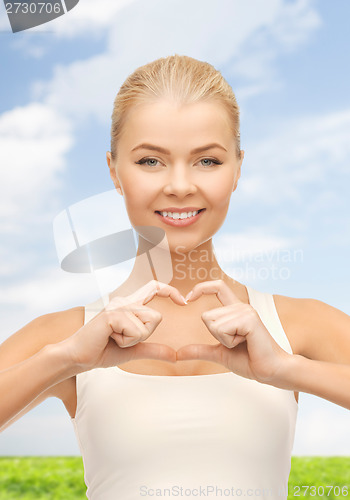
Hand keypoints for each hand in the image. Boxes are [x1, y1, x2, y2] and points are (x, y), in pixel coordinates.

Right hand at [59, 280, 185, 372]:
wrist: (78, 358)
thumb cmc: (102, 351)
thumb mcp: (133, 350)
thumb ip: (154, 350)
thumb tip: (175, 356)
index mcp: (129, 305)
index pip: (154, 287)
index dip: (170, 291)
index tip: (184, 302)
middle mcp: (125, 300)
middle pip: (156, 317)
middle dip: (145, 335)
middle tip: (122, 339)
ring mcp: (118, 305)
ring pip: (148, 324)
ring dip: (134, 339)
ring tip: (114, 338)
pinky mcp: (113, 314)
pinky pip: (136, 331)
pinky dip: (126, 342)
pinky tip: (109, 338)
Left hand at [176, 280, 291, 384]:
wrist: (269, 371)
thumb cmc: (250, 360)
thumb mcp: (219, 353)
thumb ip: (200, 350)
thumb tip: (179, 353)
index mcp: (235, 310)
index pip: (217, 287)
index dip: (201, 288)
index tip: (188, 299)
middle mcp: (240, 307)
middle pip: (206, 316)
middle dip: (215, 336)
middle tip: (236, 343)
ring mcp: (245, 311)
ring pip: (213, 324)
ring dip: (224, 340)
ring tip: (242, 343)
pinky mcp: (249, 319)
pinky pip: (222, 329)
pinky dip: (229, 342)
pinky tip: (246, 343)